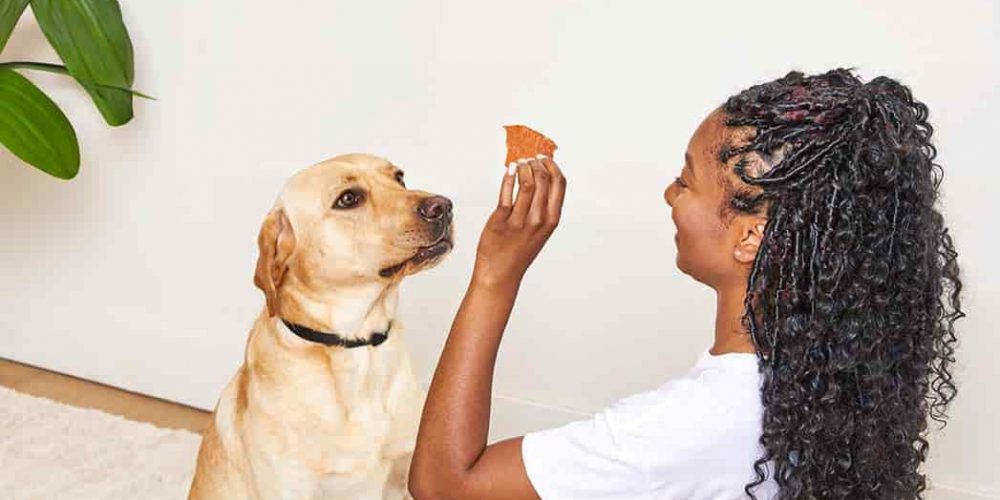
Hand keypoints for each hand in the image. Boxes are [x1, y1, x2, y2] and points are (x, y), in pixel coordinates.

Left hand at [472, 155, 565, 288]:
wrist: (500, 273)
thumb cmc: (519, 251)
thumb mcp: (539, 231)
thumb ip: (542, 208)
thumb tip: (541, 178)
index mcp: (551, 221)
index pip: (559, 185)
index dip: (553, 166)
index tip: (545, 158)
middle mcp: (538, 220)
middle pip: (543, 180)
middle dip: (537, 163)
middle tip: (529, 158)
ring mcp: (519, 221)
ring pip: (526, 183)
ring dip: (523, 167)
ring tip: (519, 163)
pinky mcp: (500, 220)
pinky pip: (506, 192)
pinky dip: (508, 177)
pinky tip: (509, 170)